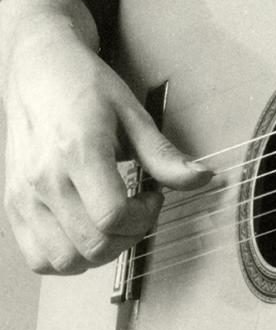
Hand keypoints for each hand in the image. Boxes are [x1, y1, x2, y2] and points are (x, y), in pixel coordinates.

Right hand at [1, 0, 211, 274]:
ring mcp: (22, 196)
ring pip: (64, 260)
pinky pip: (38, 258)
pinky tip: (85, 230)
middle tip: (139, 209)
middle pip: (92, 245)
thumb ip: (164, 155)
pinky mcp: (12, 206)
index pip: (111, 217)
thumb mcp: (133, 113)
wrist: (36, 68)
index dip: (143, 217)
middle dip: (130, 235)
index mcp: (77, 152)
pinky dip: (67, 257)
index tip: (153, 197)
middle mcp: (43, 180)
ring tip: (113, 221)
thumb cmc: (83, 86)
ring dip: (100, 252)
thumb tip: (202, 179)